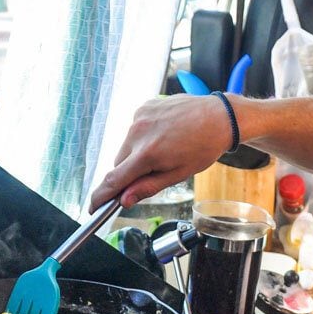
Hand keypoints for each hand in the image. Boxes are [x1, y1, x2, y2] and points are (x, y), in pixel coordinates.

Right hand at [89, 94, 232, 209]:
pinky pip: (135, 128)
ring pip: (126, 146)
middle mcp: (137, 133)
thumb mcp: (178, 174)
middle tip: (154, 170)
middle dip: (130, 172)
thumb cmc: (203, 147)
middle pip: (119, 163)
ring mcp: (139, 117)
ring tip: (165, 147)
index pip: (114, 180)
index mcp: (147, 154)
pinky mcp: (143, 106)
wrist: (219, 117)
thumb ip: (148, 187)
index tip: (93, 207)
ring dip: (137, 152)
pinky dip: (143, 135)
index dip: (101, 196)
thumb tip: (124, 200)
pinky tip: (164, 133)